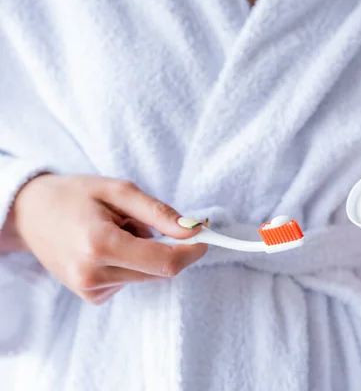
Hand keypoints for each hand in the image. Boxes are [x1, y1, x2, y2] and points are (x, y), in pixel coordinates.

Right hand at [10, 174, 206, 303]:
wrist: (29, 214)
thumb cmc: (73, 195)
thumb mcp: (119, 191)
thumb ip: (159, 213)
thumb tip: (193, 230)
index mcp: (101, 245)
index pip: (165, 262)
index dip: (192, 251)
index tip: (204, 236)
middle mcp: (94, 275)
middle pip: (159, 271)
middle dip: (166, 246)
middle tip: (140, 221)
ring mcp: (90, 290)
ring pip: (147, 275)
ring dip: (146, 252)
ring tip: (116, 231)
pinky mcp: (91, 296)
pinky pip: (131, 280)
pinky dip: (131, 262)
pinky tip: (107, 246)